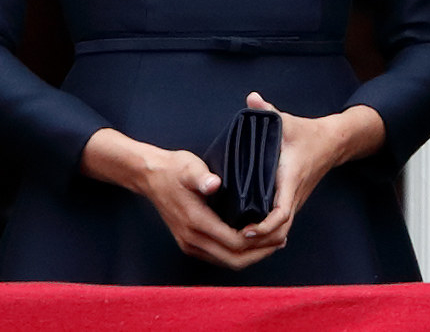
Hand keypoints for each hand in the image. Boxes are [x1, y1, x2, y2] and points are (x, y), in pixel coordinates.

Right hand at [80, 127, 283, 269]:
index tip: (275, 231)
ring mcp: (189, 244)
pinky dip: (237, 254)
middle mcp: (192, 239)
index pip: (234, 243)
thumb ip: (202, 177)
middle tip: (279, 242)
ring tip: (271, 243)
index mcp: (196, 222)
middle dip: (259, 254)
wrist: (149, 176)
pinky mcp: (189, 243)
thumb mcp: (189, 167)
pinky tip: (250, 242)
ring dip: (250, 256)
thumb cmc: (173, 169)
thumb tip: (214, 184)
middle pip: (233, 260)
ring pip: (226, 262)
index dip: (257, 241)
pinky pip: (218, 257)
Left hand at [239, 92, 385, 246]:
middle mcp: (293, 196)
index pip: (281, 212)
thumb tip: (252, 98)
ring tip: (237, 243)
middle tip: (232, 242)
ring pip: (281, 232)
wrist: (331, 143)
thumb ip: (267, 110)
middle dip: (259, 241)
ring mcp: (294, 201)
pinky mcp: (292, 202)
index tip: (246, 230)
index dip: (264, 225)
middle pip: (280, 231)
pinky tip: (250, 238)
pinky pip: (281, 225)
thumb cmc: (305, 133)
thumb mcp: (286, 120)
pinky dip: (268, 235)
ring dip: (263, 241)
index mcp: (290, 179)